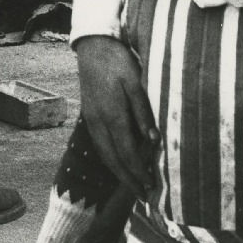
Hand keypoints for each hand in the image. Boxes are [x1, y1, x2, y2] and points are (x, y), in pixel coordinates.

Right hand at [75, 35, 157, 195]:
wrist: (93, 46)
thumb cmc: (118, 61)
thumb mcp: (135, 82)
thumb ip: (143, 111)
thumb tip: (153, 139)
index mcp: (111, 115)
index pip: (127, 152)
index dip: (138, 172)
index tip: (151, 186)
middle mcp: (98, 122)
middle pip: (113, 159)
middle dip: (128, 180)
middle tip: (143, 196)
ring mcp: (91, 119)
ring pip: (104, 154)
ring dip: (118, 172)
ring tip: (132, 185)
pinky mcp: (89, 115)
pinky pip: (99, 145)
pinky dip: (110, 159)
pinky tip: (119, 162)